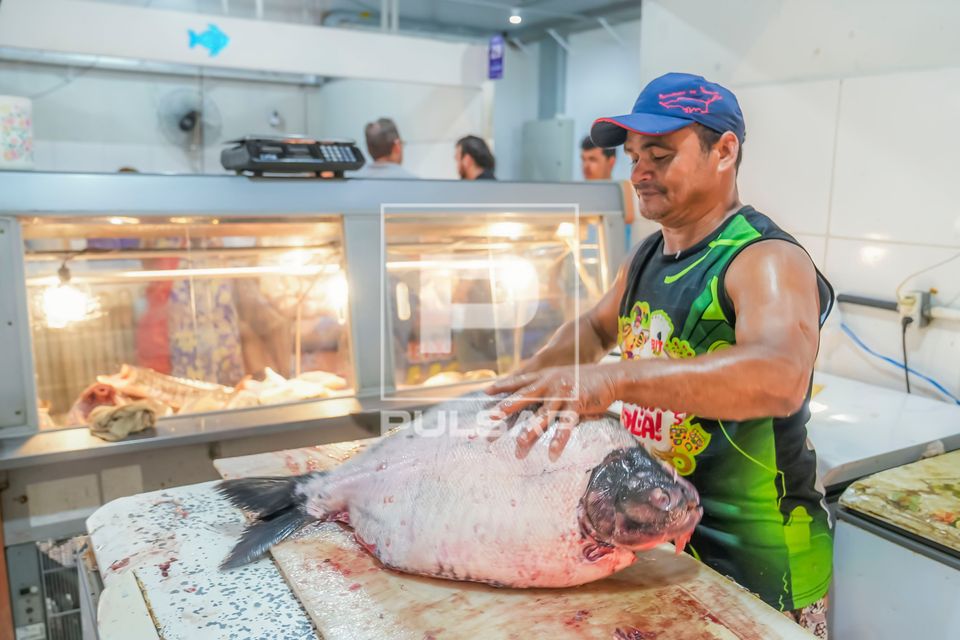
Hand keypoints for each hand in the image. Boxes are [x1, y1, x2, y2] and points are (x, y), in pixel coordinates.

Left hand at [485, 364, 620, 459]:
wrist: (610, 377)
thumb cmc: (583, 380)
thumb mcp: (560, 378)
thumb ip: (545, 387)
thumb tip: (530, 398)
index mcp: (544, 377)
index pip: (520, 381)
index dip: (503, 386)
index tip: (486, 392)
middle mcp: (550, 384)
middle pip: (525, 397)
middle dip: (507, 407)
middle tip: (492, 418)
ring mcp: (563, 395)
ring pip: (543, 415)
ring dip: (531, 432)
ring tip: (519, 446)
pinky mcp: (577, 405)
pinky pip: (566, 425)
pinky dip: (559, 440)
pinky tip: (553, 453)